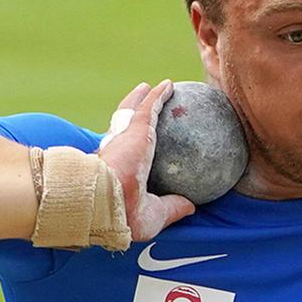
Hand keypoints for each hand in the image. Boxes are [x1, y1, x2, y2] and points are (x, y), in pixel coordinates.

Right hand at [98, 80, 196, 243]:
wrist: (110, 203)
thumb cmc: (127, 215)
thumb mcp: (155, 216)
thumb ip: (172, 207)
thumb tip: (191, 206)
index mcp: (118, 174)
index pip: (125, 159)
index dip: (131, 152)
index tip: (142, 152)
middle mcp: (117, 153)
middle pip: (124, 131)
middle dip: (131, 119)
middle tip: (142, 114)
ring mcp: (124, 138)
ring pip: (132, 112)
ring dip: (141, 99)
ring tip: (150, 89)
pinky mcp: (135, 128)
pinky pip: (149, 107)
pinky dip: (158, 95)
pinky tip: (170, 85)